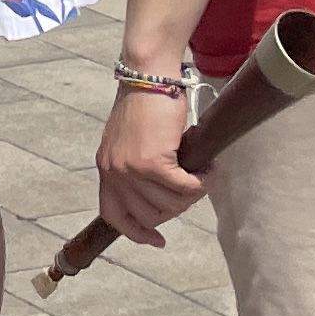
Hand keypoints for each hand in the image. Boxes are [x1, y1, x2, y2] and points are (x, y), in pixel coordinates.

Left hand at [95, 83, 203, 247]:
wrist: (147, 75)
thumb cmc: (144, 104)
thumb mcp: (128, 142)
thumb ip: (135, 169)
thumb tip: (161, 199)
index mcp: (105, 169)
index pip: (114, 215)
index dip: (136, 233)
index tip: (157, 239)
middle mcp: (113, 172)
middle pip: (150, 215)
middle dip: (177, 207)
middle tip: (192, 189)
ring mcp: (130, 169)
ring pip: (171, 204)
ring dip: (193, 194)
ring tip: (203, 176)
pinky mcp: (152, 161)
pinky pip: (184, 188)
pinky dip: (201, 183)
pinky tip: (209, 171)